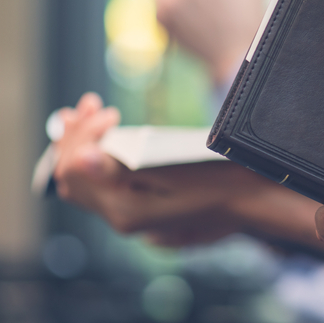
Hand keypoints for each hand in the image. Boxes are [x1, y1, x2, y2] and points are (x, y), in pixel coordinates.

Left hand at [54, 93, 323, 249]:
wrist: (252, 202)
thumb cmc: (220, 181)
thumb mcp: (172, 170)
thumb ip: (121, 169)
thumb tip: (78, 159)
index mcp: (124, 209)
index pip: (74, 169)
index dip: (81, 135)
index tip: (108, 110)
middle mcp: (121, 218)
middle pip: (71, 177)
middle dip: (74, 136)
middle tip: (89, 104)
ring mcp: (130, 217)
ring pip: (84, 183)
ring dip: (83, 145)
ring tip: (92, 114)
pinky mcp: (141, 211)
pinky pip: (103, 187)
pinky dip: (98, 160)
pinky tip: (108, 139)